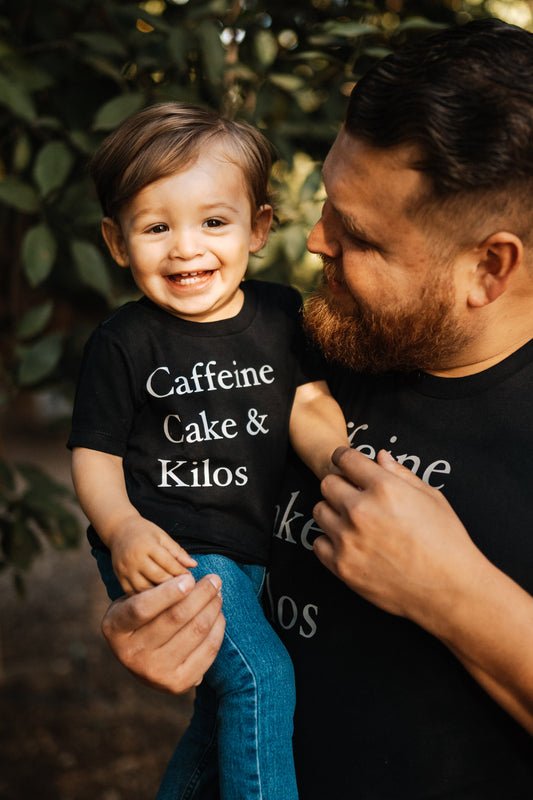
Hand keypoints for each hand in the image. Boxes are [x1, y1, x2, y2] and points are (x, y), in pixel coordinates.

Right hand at [101, 572, 224, 693]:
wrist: (141, 659)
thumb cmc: (140, 616)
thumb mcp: (133, 599)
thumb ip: (154, 589)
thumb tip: (191, 580)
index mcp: (115, 628)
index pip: (142, 608)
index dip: (168, 593)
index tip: (189, 578)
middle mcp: (131, 654)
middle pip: (175, 618)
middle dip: (201, 594)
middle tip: (214, 579)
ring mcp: (154, 673)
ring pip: (196, 631)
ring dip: (212, 607)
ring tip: (217, 593)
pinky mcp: (177, 684)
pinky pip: (208, 650)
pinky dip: (218, 627)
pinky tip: (218, 614)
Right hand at [110, 516, 196, 594]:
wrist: (119, 531)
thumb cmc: (145, 532)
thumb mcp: (162, 536)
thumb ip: (177, 552)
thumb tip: (193, 565)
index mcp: (147, 545)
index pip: (168, 563)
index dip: (182, 573)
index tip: (191, 580)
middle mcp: (134, 559)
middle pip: (158, 578)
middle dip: (173, 585)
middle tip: (185, 590)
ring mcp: (125, 570)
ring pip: (145, 590)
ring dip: (160, 595)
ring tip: (172, 596)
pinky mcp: (119, 578)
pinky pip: (133, 594)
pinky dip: (146, 598)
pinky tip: (156, 599)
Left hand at [312, 447, 481, 631]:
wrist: (449, 589)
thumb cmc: (447, 541)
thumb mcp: (431, 497)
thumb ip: (401, 474)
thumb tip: (380, 457)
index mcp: (384, 488)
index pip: (345, 459)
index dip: (344, 458)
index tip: (345, 462)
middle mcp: (360, 510)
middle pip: (327, 483)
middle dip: (339, 485)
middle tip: (353, 496)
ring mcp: (348, 540)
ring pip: (319, 511)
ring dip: (333, 512)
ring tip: (353, 522)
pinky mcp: (342, 566)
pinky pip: (319, 543)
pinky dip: (330, 541)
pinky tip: (349, 544)